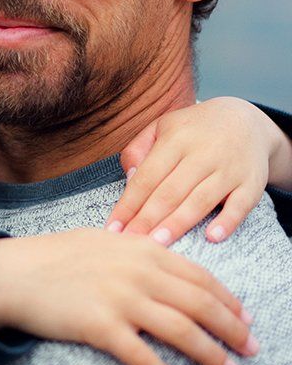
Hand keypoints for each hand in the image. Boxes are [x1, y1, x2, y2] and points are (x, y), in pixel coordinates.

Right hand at [0, 228, 256, 364]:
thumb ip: (139, 252)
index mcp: (141, 249)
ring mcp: (119, 298)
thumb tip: (169, 267)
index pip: (199, 276)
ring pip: (181, 330)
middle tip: (251, 350)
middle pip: (200, 304)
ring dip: (211, 355)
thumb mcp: (104, 242)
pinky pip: (143, 357)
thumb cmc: (55, 257)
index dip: (228, 300)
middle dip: (232, 329)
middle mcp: (137, 271)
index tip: (245, 318)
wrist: (13, 273)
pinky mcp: (100, 326)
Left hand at [106, 98, 285, 244]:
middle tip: (130, 243)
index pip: (147, 176)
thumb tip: (129, 179)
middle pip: (170, 192)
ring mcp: (229, 168)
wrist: (246, 119)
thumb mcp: (162, 127)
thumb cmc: (194, 129)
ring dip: (178, 224)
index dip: (129, 204)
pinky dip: (227, 221)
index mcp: (176, 139)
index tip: (113, 228)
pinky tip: (212, 237)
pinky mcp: (251, 182)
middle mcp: (202, 153)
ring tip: (157, 245)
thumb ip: (138, 149)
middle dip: (148, 219)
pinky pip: (240, 205)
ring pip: (200, 200)